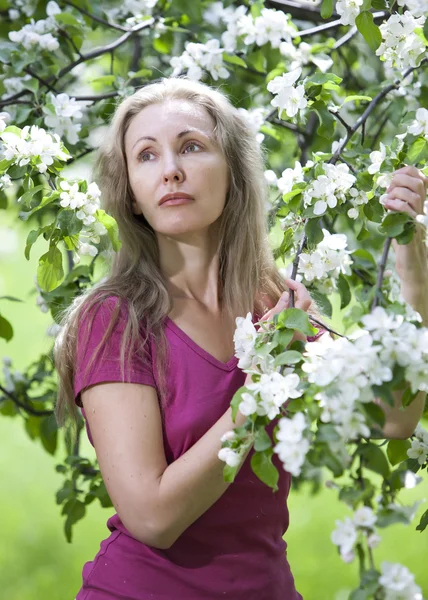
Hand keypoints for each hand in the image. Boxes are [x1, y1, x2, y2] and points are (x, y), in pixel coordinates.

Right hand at [244, 280, 311, 387]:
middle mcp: (302, 328)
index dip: (298, 286)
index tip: (287, 281)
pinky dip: (279, 326)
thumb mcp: (268, 325)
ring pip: (292, 318)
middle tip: (266, 315)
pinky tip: (268, 335)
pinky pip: (290, 327)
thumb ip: (279, 308)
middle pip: (297, 308)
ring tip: (264, 328)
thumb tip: (287, 294)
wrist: (267, 374)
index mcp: (295, 322)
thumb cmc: (265, 350)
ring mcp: (301, 335)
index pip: (304, 298)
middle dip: (282, 306)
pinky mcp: (297, 341)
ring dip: (279, 318)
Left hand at [383, 165, 427, 284]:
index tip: (391, 176)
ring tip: (386, 199)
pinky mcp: (413, 230)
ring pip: (415, 194)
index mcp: (420, 204)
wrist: (411, 266)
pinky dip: (395, 204)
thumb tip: (384, 195)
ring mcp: (419, 218)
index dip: (406, 171)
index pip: (420, 177)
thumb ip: (394, 206)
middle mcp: (423, 208)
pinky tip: (386, 206)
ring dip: (396, 192)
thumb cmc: (403, 244)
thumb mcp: (397, 220)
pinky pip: (408, 211)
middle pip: (419, 181)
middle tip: (387, 189)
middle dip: (400, 179)